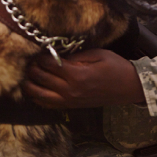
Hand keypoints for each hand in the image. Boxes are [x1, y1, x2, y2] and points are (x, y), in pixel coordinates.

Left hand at [23, 49, 145, 108]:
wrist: (129, 87)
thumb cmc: (116, 67)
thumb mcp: (98, 54)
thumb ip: (76, 55)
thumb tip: (58, 54)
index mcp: (77, 75)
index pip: (50, 64)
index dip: (41, 57)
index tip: (38, 50)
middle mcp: (71, 90)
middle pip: (42, 79)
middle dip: (33, 68)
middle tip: (30, 60)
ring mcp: (70, 100)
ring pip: (41, 95)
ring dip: (31, 85)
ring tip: (27, 75)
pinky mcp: (72, 106)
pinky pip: (49, 105)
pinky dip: (38, 98)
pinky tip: (34, 91)